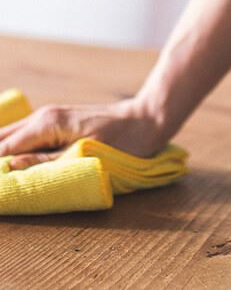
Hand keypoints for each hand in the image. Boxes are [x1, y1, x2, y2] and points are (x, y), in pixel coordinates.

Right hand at [0, 97, 167, 169]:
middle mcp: (44, 116)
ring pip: (14, 134)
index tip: (0, 187)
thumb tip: (11, 166)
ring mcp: (51, 116)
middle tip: (2, 181)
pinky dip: (18, 147)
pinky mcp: (59, 121)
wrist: (145, 119)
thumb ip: (44, 162)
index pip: (5, 147)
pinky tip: (18, 162)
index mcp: (47, 123)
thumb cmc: (120, 141)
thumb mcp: (82, 156)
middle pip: (4, 137)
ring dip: (6, 152)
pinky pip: (28, 134)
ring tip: (6, 175)